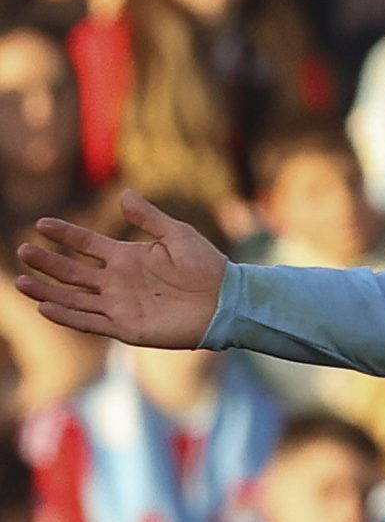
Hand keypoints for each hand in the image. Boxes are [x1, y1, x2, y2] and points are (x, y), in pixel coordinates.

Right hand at [15, 192, 226, 346]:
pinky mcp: (126, 327)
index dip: (64, 234)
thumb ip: (148, 218)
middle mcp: (117, 281)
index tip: (41, 224)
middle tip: (22, 250)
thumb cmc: (207, 267)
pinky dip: (67, 315)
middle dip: (47, 262)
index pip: (86, 243)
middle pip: (72, 271)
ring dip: (47, 291)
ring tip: (20, 281)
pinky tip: (45, 307)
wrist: (226, 301)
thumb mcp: (177, 235)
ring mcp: (119, 304)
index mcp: (127, 257)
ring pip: (74, 297)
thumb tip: (123, 194)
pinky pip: (90, 322)